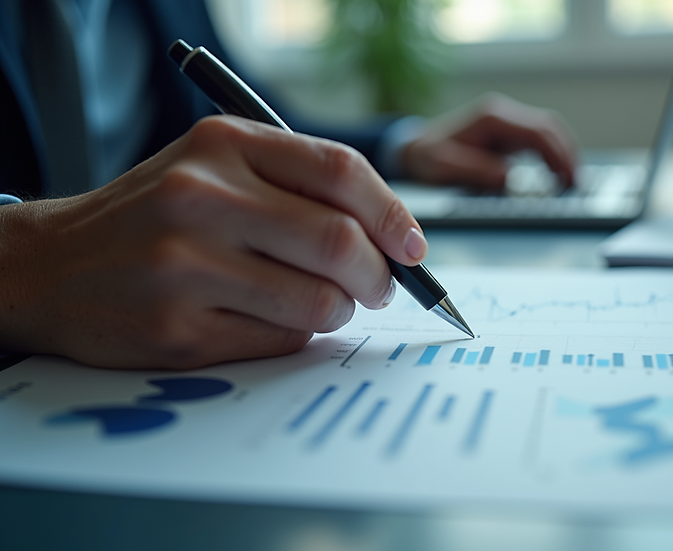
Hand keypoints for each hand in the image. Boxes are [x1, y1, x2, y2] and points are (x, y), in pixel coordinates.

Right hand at [0, 116, 426, 368]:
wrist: (54, 265)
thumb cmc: (157, 216)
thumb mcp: (217, 169)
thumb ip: (300, 188)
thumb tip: (395, 239)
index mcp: (223, 144)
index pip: (341, 172)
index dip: (393, 215)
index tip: (414, 248)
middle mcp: (202, 197)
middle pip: (340, 242)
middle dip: (379, 276)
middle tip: (379, 287)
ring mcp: (186, 266)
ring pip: (319, 302)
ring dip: (338, 310)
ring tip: (319, 302)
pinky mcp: (178, 329)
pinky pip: (281, 340)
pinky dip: (295, 334)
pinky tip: (265, 318)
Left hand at [401, 93, 577, 189]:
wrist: (415, 149)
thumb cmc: (428, 158)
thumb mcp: (445, 167)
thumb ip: (477, 171)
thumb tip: (510, 178)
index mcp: (492, 118)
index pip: (537, 132)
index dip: (557, 155)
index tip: (567, 178)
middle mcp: (503, 114)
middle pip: (549, 128)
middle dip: (567, 154)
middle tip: (576, 183)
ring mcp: (507, 122)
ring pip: (548, 132)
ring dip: (563, 154)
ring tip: (571, 181)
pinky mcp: (509, 133)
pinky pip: (539, 141)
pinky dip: (552, 156)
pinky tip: (557, 174)